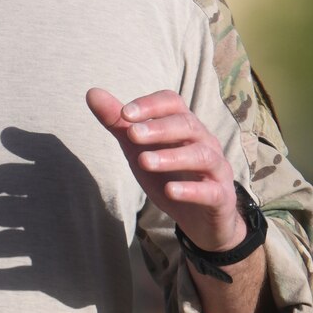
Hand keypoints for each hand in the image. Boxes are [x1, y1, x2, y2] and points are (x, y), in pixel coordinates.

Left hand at [86, 88, 241, 249]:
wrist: (200, 219)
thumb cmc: (169, 176)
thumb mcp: (139, 149)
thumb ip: (118, 123)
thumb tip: (92, 92)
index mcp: (185, 126)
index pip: (173, 103)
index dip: (151, 105)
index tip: (125, 113)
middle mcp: (204, 141)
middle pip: (187, 125)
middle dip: (159, 128)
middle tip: (132, 135)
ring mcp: (216, 169)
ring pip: (201, 156)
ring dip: (171, 157)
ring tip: (143, 161)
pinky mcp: (221, 197)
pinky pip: (210, 190)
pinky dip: (191, 190)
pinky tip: (170, 191)